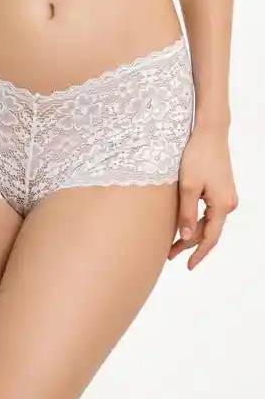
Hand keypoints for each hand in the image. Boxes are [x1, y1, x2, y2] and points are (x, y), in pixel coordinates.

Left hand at [168, 125, 238, 269]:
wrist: (209, 132)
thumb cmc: (197, 156)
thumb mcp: (188, 187)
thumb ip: (187, 213)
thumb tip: (187, 237)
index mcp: (222, 205)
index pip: (211, 238)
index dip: (198, 254)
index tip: (187, 266)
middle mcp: (228, 202)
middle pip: (208, 230)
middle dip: (189, 243)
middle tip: (169, 254)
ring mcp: (226, 194)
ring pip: (208, 220)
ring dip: (192, 231)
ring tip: (173, 242)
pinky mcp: (220, 187)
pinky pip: (208, 210)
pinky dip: (196, 219)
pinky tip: (184, 222)